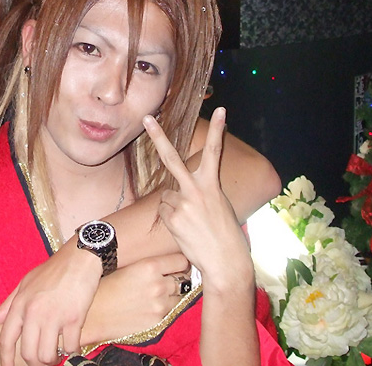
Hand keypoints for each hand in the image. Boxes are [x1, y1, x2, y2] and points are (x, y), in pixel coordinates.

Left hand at [0, 240, 101, 365]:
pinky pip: (70, 347)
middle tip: (43, 360)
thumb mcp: (26, 282)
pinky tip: (73, 344)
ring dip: (53, 359)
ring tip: (57, 354)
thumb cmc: (53, 270)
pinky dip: (72, 350)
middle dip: (35, 363)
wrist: (80, 258)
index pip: (6, 339)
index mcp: (20, 304)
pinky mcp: (74, 318)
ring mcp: (54, 316)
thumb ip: (8, 304)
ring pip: (47, 355)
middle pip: (28, 354)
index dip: (5, 359)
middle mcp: (34, 312)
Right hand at [85, 253, 190, 343]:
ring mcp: (160, 305)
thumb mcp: (127, 266)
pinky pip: (172, 312)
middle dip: (178, 279)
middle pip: (184, 279)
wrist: (93, 314)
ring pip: (181, 297)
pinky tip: (151, 306)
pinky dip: (166, 308)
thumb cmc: (104, 286)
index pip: (181, 261)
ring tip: (158, 294)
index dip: (178, 263)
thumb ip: (149, 264)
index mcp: (150, 266)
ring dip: (174, 295)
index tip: (174, 265)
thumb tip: (167, 262)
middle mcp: (158, 285)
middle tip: (168, 279)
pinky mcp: (158, 321)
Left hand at [143, 108, 250, 282]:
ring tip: (192, 223)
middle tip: (146, 118)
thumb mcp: (219, 206)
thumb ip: (200, 192)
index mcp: (212, 184)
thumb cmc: (225, 235)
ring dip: (174, 207)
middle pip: (171, 158)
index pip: (215, 151)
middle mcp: (196, 190)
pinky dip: (171, 219)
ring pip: (166, 196)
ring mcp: (182, 203)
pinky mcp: (172, 217)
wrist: (225, 262)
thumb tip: (176, 192)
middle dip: (158, 136)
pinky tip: (185, 230)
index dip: (218, 129)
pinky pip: (164, 212)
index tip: (221, 110)